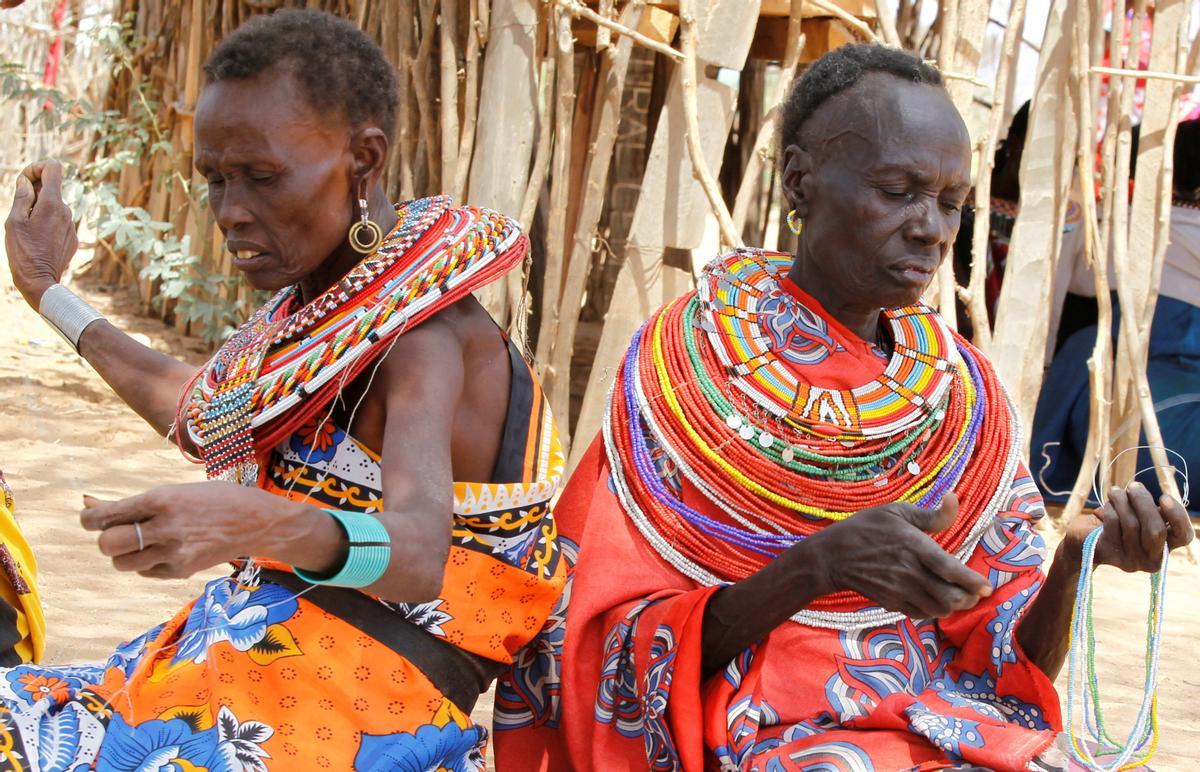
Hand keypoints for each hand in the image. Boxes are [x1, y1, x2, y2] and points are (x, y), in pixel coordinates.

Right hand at [5, 160, 78, 307]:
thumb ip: (22, 197)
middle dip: (34, 192)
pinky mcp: (73, 237)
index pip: (53, 168)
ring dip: (40, 210)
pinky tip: (38, 240)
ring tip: (28, 229)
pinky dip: (47, 223)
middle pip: (51, 188)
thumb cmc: (23, 251)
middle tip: (20, 210)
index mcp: (52, 204)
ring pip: (54, 207)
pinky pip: (59, 222)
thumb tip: (26, 180)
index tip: (24, 180)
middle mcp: (66, 212)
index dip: (37, 167)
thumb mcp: (14, 221)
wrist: (40, 281)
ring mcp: (72, 225)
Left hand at [80, 482, 296, 579]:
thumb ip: (135, 502)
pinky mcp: (182, 570)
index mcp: (161, 499)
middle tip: (119, 533)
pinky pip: (145, 572)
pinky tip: (164, 550)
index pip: (106, 516)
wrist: (258, 521)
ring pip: (122, 563)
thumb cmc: (215, 499)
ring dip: (124, 554)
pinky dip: (147, 563)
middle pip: (108, 544)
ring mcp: (174, 552)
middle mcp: (165, 527)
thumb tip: (90, 504)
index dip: (89, 519)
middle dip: (107, 539)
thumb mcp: (175, 491)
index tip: (90, 519)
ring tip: (141, 544)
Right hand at [802, 492, 993, 618]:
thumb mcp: (896, 512)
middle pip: (949, 596)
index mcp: (913, 546)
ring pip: (938, 610)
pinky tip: (934, 600)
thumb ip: (930, 514)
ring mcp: (899, 590)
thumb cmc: (865, 528)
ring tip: (957, 597)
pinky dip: (933, 611)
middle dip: (968, 598)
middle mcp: (909, 572)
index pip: (950, 569)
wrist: (832, 556)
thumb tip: (954, 498)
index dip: (972, 581)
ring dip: (952, 606)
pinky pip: (921, 614)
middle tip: (974, 592)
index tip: (987, 586)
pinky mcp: (891, 603)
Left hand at [1064, 481, 1193, 572]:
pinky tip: (1107, 505)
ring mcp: (1130, 560)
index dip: (1177, 516)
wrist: (1086, 539)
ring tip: (1116, 491)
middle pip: (1156, 530)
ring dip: (1122, 501)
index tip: (1164, 497)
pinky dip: (1110, 508)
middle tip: (1134, 486)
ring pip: (1131, 524)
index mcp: (1165, 549)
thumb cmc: (1120, 524)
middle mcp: (1151, 560)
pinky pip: (1113, 523)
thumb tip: (1163, 500)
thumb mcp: (1142, 518)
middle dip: (1144, 502)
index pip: (1183, 536)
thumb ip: (1155, 512)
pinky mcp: (1109, 554)